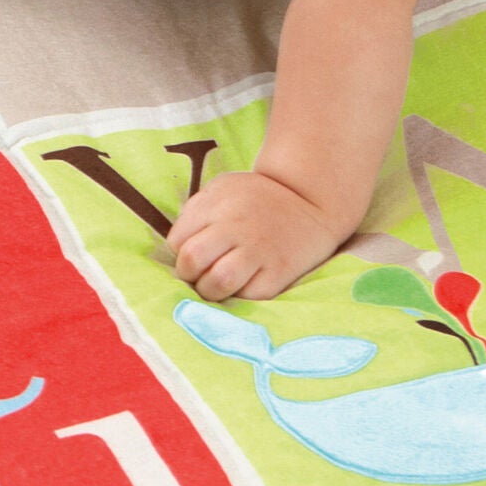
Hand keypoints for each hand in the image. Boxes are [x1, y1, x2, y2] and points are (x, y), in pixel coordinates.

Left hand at [169, 170, 346, 302]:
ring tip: (218, 285)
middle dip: (188, 274)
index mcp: (218, 203)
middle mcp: (237, 226)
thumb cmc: (256, 199)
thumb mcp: (223, 189)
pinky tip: (243, 285)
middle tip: (200, 274)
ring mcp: (260, 251)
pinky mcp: (279, 273)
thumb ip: (196, 212)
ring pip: (217, 282)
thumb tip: (175, 248)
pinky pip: (248, 296)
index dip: (180, 252)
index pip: (178, 240)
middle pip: (192, 259)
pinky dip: (239, 296)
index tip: (193, 255)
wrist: (311, 200)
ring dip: (210, 290)